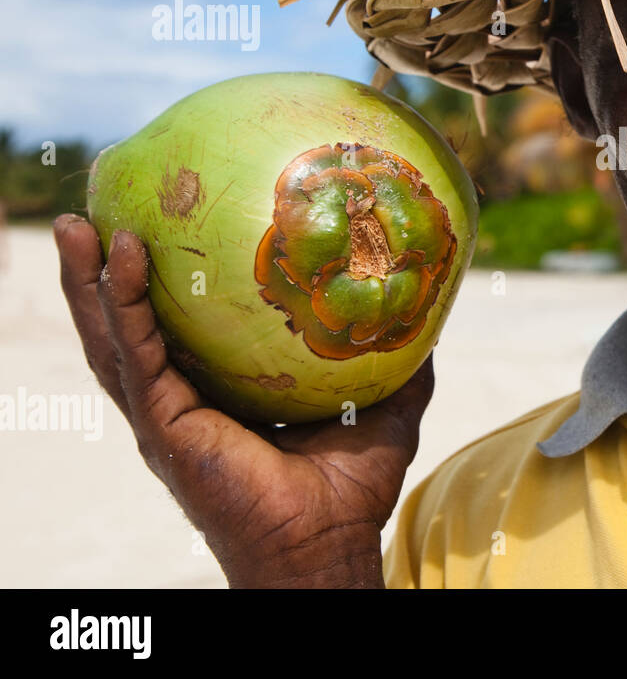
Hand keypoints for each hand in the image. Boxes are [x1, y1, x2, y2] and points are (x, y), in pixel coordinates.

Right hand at [53, 214, 433, 587]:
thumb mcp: (388, 401)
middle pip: (132, 321)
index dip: (168, 278)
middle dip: (105, 268)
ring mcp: (166, 412)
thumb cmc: (353, 484)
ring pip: (112, 334)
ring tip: (75, 224)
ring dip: (89, 278)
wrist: (330, 540)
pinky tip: (118, 259)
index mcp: (224, 391)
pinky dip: (121, 304)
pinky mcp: (163, 424)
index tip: (163, 221)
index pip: (185, 323)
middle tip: (94, 209)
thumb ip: (402, 354)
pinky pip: (134, 354)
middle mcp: (184, 398)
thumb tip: (426, 304)